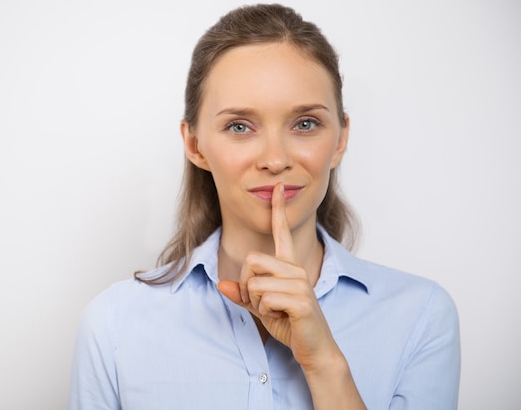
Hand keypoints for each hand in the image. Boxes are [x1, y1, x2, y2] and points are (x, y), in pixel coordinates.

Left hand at [218, 183, 338, 370]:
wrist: (314, 348)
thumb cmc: (289, 324)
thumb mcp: (260, 307)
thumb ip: (242, 295)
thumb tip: (220, 285)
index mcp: (288, 266)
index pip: (282, 232)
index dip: (278, 210)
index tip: (277, 188)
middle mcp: (296, 269)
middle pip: (252, 260)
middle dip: (247, 285)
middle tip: (262, 302)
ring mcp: (301, 283)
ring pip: (256, 282)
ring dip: (256, 302)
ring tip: (275, 311)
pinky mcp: (301, 300)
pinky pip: (264, 299)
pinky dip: (265, 312)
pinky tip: (282, 317)